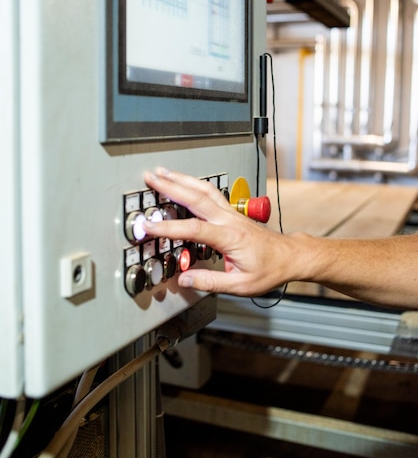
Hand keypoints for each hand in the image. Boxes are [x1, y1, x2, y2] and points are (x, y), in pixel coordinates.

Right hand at [143, 168, 298, 295]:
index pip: (194, 229)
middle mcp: (229, 220)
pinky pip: (210, 192)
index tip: (150, 226)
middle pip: (196, 197)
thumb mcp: (241, 285)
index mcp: (230, 237)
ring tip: (162, 172)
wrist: (290, 256)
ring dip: (182, 179)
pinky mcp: (231, 212)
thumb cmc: (270, 269)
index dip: (170, 228)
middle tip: (151, 178)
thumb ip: (210, 283)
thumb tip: (185, 280)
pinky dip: (194, 184)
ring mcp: (231, 213)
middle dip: (171, 186)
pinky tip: (183, 180)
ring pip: (204, 189)